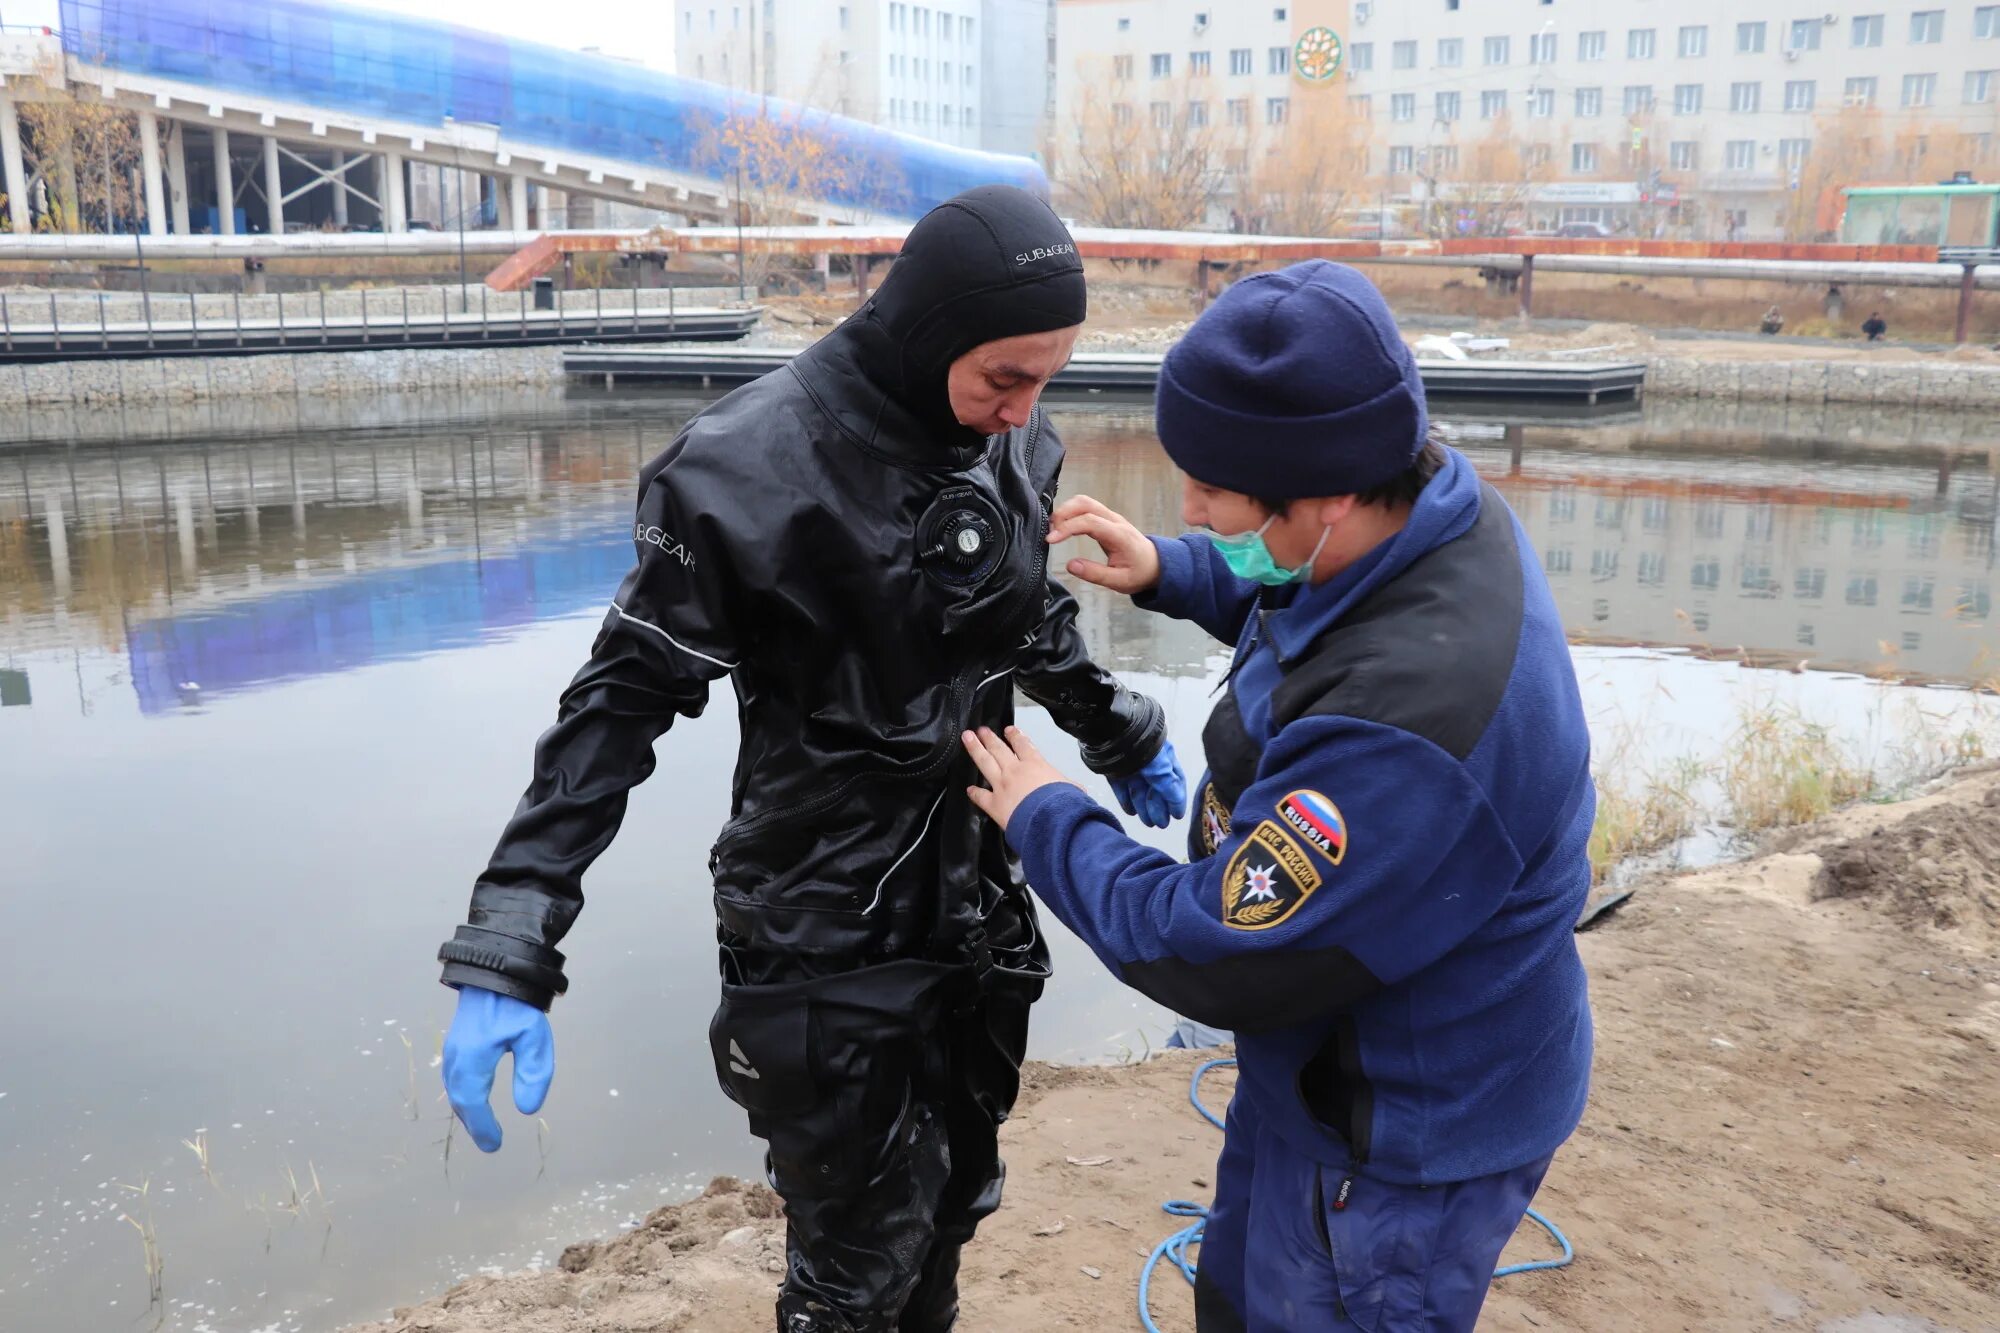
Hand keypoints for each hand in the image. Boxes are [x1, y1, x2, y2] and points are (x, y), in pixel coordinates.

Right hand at [442, 985, 554, 1152]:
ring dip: (468, 1110)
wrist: (495, 968)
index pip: (473, 1102)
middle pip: (460, 1099)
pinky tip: (475, 1098)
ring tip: (483, 1126)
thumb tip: (528, 1109)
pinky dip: (463, 1095)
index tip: (495, 1145)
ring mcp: (453, 1049)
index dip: (482, 1127)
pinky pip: (455, 1078)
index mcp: (472, 1059)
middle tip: (491, 1143)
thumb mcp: (533, 1038)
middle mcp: (456, 1058)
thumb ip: (533, 1074)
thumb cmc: (516, 1002)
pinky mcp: (456, 1042)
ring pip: (455, 1089)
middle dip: (474, 1123)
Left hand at [963, 726, 1075, 831]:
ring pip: (985, 763)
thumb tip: (1077, 791)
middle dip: (990, 738)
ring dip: (975, 749)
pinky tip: (969, 790)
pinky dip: (975, 793)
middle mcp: (1015, 771)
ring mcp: (1002, 786)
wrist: (1048, 820)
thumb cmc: (1062, 803)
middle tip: (981, 730)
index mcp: (1035, 764)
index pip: (1023, 745)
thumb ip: (1070, 787)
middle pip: (999, 749)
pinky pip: (981, 797)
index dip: (1016, 736)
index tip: (1009, 730)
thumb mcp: (1073, 789)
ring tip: (967, 738)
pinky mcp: (994, 804)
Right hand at [1047, 495, 1160, 595]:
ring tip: (1053, 529)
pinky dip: (1071, 512)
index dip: (1068, 527)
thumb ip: (1094, 574)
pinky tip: (1062, 525)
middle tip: (1049, 532)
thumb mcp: (1119, 581)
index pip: (1089, 521)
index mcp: (1119, 535)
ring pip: (1084, 501)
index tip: (1051, 539)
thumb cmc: (1139, 573)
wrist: (1156, 564)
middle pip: (1085, 503)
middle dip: (1063, 513)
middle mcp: (1115, 520)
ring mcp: (1111, 516)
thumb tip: (1070, 565)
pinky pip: (1086, 507)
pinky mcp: (1106, 518)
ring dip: (1065, 510)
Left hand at [1109, 740, 1188, 828]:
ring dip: (1144, 807)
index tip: (1177, 816)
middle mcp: (1148, 762)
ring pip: (1139, 790)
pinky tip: (1131, 811)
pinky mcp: (1114, 770)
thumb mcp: (1161, 768)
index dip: (1177, 800)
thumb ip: (1170, 787)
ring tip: (1148, 822)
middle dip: (1159, 807)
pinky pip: (1122, 788)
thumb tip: (1177, 807)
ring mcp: (1131, 766)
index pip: (1175, 781)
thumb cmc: (1141, 748)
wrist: (1111, 732)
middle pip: (1156, 788)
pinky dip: (1126, 800)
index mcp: (1164, 757)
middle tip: (1161, 824)